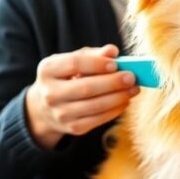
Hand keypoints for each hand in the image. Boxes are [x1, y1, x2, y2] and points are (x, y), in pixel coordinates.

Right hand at [25, 44, 139, 149]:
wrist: (46, 107)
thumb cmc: (65, 77)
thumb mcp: (72, 61)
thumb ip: (92, 55)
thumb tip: (112, 51)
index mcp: (48, 70)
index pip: (74, 64)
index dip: (97, 64)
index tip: (115, 63)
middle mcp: (50, 93)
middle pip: (86, 88)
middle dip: (112, 82)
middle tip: (131, 77)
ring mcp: (60, 113)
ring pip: (95, 106)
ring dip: (118, 97)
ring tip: (133, 89)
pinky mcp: (73, 128)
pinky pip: (98, 119)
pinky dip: (115, 110)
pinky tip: (125, 101)